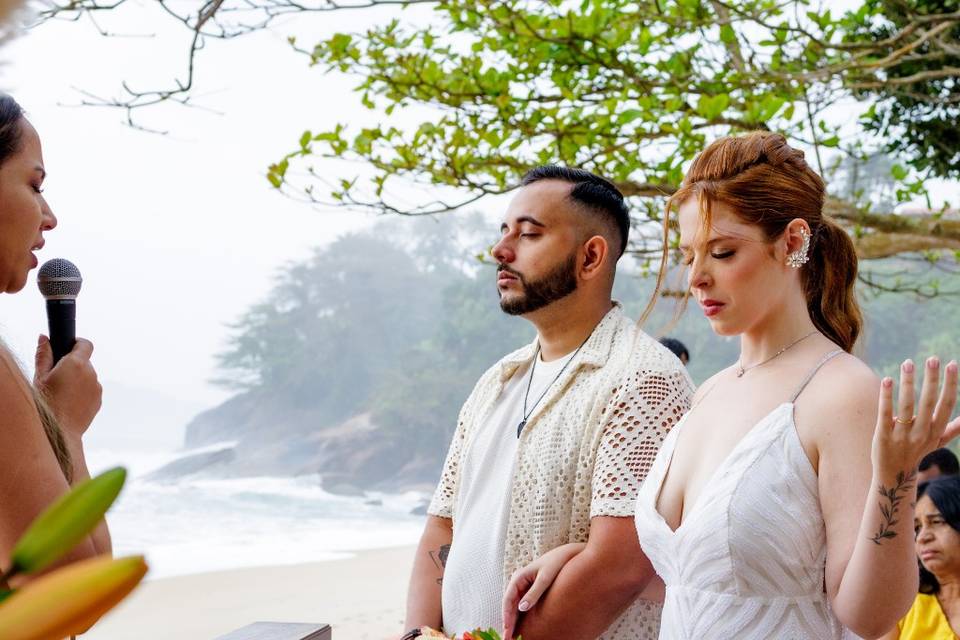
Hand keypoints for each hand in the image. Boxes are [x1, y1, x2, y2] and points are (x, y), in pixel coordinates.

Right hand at [34, 335, 101, 440]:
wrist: (59, 432)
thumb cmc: (45, 404)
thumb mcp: (39, 377)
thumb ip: (43, 355)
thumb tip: (44, 338)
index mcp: (76, 364)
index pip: (85, 344)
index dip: (77, 343)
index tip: (68, 346)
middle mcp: (91, 373)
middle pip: (84, 362)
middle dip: (72, 366)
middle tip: (56, 378)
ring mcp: (97, 387)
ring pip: (87, 377)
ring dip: (77, 380)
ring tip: (61, 394)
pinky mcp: (99, 400)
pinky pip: (91, 390)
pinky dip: (82, 392)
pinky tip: (68, 403)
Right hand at [501, 542, 584, 639]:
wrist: (566, 555)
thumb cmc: (556, 564)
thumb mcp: (545, 578)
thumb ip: (534, 593)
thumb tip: (522, 608)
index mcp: (518, 577)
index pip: (508, 600)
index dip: (506, 616)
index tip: (507, 630)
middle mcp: (518, 582)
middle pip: (509, 605)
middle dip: (507, 622)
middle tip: (507, 638)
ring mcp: (524, 586)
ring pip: (514, 606)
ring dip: (513, 621)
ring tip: (512, 636)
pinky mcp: (531, 590)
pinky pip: (521, 605)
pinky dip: (519, 616)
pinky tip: (522, 627)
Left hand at [873, 357, 959, 476]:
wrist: (894, 476)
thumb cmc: (916, 452)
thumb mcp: (937, 442)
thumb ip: (953, 429)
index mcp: (936, 431)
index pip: (946, 404)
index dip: (950, 384)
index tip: (952, 364)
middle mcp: (922, 433)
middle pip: (929, 402)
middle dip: (932, 379)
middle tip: (932, 358)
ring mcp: (902, 435)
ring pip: (906, 406)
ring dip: (908, 383)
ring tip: (908, 362)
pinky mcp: (883, 436)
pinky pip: (885, 414)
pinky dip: (886, 397)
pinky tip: (887, 380)